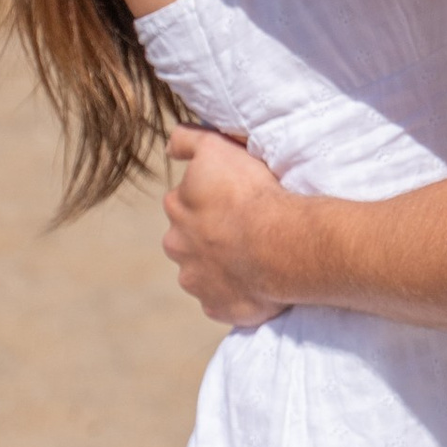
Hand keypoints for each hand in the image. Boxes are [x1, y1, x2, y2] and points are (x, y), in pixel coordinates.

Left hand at [163, 126, 294, 327]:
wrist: (279, 245)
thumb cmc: (251, 193)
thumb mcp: (216, 148)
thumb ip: (187, 141)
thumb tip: (168, 146)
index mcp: (177, 208)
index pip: (183, 202)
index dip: (208, 200)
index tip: (232, 201)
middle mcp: (177, 245)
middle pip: (187, 239)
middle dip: (208, 236)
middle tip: (243, 230)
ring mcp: (195, 279)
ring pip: (202, 272)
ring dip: (221, 266)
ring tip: (253, 258)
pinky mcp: (215, 306)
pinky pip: (221, 300)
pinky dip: (235, 293)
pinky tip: (256, 283)